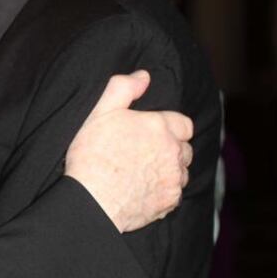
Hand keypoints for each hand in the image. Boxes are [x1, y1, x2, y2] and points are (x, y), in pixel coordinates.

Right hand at [64, 70, 193, 232]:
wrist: (91, 201)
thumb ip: (123, 88)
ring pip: (181, 172)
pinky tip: (142, 190)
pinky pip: (174, 194)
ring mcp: (174, 179)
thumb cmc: (92, 155)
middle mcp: (173, 152)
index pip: (183, 124)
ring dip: (168, 170)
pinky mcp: (170, 202)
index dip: (169, 127)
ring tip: (142, 172)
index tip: (151, 133)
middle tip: (144, 153)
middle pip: (185, 148)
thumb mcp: (100, 112)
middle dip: (170, 148)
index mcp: (160, 127)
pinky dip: (163, 191)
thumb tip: (144, 76)